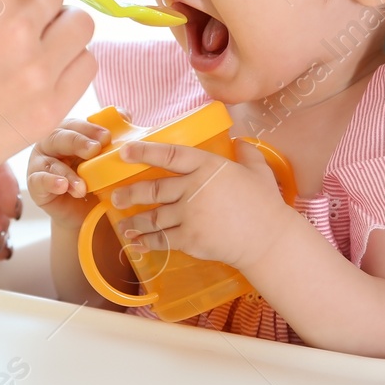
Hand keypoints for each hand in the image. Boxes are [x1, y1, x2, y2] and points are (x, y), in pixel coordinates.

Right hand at [0, 0, 96, 207]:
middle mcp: (15, 27)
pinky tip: (35, 75)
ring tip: (26, 51)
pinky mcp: (50, 109)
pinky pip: (87, 64)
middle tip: (6, 27)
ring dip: (58, 31)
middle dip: (35, 1)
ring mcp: (37, 71)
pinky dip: (67, 65)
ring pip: (81, 25)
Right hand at [27, 118, 108, 225]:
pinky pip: (39, 181)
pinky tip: (62, 186)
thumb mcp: (107, 160)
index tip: (107, 137)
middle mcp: (51, 145)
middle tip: (95, 150)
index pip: (76, 125)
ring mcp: (40, 164)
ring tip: (83, 186)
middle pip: (60, 137)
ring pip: (50, 161)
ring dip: (68, 172)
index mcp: (68, 134)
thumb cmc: (97, 181)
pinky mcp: (35, 185)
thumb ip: (114, 137)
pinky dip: (50, 182)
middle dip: (78, 142)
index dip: (90, 128)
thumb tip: (123, 114)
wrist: (87, 213)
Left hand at [110, 139, 294, 271]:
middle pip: (153, 189)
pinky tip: (137, 243)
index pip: (169, 155)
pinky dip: (147, 242)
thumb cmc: (264, 203)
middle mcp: (193, 188)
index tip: (125, 153)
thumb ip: (246, 153)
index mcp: (207, 167)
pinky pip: (162, 239)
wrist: (269, 239)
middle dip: (130, 193)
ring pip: (153, 217)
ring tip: (124, 223)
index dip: (145, 152)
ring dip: (135, 220)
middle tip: (116, 196)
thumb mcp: (258, 170)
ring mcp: (189, 215)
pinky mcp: (190, 239)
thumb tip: (239, 141)